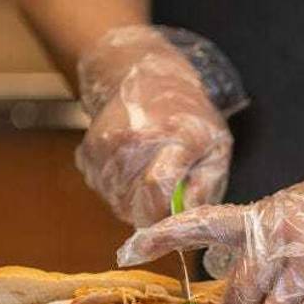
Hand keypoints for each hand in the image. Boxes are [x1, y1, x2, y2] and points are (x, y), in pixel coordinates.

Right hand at [76, 26, 232, 226]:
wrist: (143, 78)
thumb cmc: (188, 116)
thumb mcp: (216, 145)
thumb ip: (206, 184)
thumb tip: (188, 217)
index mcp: (174, 136)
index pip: (157, 187)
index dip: (165, 217)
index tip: (174, 226)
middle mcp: (133, 140)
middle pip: (136, 205)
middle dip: (155, 213)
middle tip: (169, 195)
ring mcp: (105, 147)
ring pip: (118, 203)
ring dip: (137, 203)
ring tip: (152, 176)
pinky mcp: (87, 154)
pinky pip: (104, 191)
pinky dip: (120, 190)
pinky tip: (134, 169)